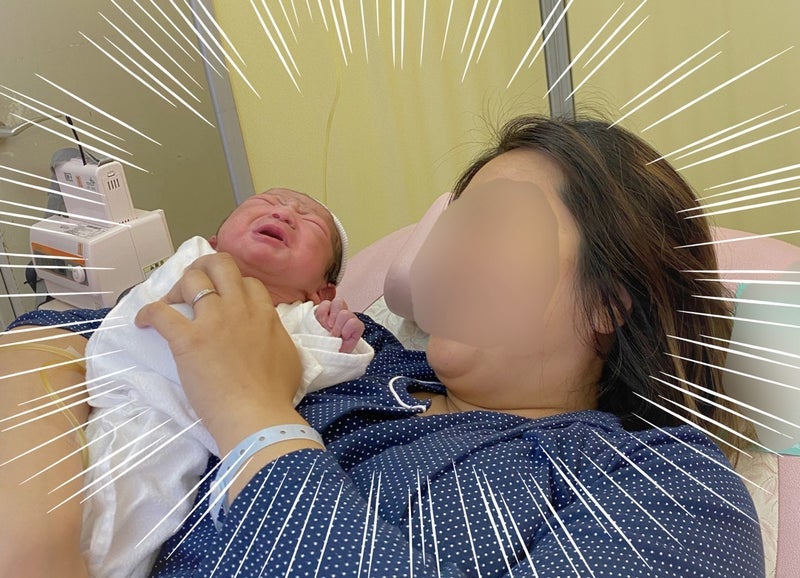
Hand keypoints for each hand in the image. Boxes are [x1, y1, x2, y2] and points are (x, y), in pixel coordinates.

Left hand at [134, 253, 303, 452]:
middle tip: (193, 286)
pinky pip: (160, 312)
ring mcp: (213, 321)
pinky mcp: (187, 339)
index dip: (233, 286)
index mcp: (264, 313)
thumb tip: (268, 330)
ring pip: (191, 280)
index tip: (224, 299)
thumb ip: (276, 334)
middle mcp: (239, 308)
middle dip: (204, 268)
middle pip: (220, 264)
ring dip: (178, 287)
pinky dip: (148, 313)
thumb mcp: (288, 356)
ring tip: (171, 304)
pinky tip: (143, 322)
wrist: (256, 417)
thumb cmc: (275, 395)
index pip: (247, 282)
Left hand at [314, 297, 363, 352]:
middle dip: (333, 315)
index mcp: (327, 312)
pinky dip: (348, 329)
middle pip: (338, 301)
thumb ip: (313, 321)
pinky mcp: (358, 328)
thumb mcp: (313, 332)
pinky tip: (344, 336)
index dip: (323, 311)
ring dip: (339, 324)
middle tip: (329, 328)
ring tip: (336, 335)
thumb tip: (315, 317)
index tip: (320, 323)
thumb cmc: (322, 345)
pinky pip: (355, 322)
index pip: (326, 303)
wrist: (330, 359)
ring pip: (346, 312)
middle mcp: (339, 314)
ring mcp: (349, 319)